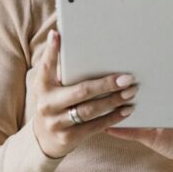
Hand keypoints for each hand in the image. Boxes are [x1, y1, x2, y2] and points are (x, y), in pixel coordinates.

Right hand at [30, 30, 137, 158]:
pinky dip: (112, 118)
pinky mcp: (68, 138)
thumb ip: (58, 67)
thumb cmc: (54, 102)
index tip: (58, 34)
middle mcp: (46, 104)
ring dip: (114, 101)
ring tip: (131, 92)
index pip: (47, 66)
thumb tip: (62, 35)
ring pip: (90, 110)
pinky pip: (95, 127)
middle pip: (81, 91)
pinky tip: (126, 110)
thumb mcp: (50, 85)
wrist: (44, 138)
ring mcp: (57, 122)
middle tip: (128, 78)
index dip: (51, 50)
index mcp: (41, 86)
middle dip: (106, 84)